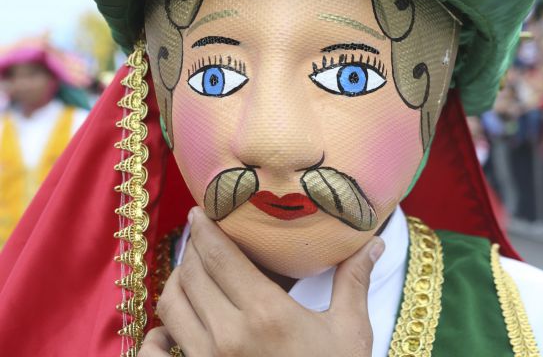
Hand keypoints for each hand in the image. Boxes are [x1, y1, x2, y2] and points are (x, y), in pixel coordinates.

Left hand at [139, 207, 383, 356]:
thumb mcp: (349, 331)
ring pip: (170, 307)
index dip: (206, 229)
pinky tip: (170, 329)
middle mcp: (228, 335)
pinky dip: (155, 336)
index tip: (201, 212)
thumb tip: (374, 242)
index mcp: (266, 313)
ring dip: (178, 284)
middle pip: (191, 275)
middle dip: (193, 250)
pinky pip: (156, 353)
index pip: (221, 257)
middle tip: (203, 238)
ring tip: (194, 275)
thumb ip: (354, 281)